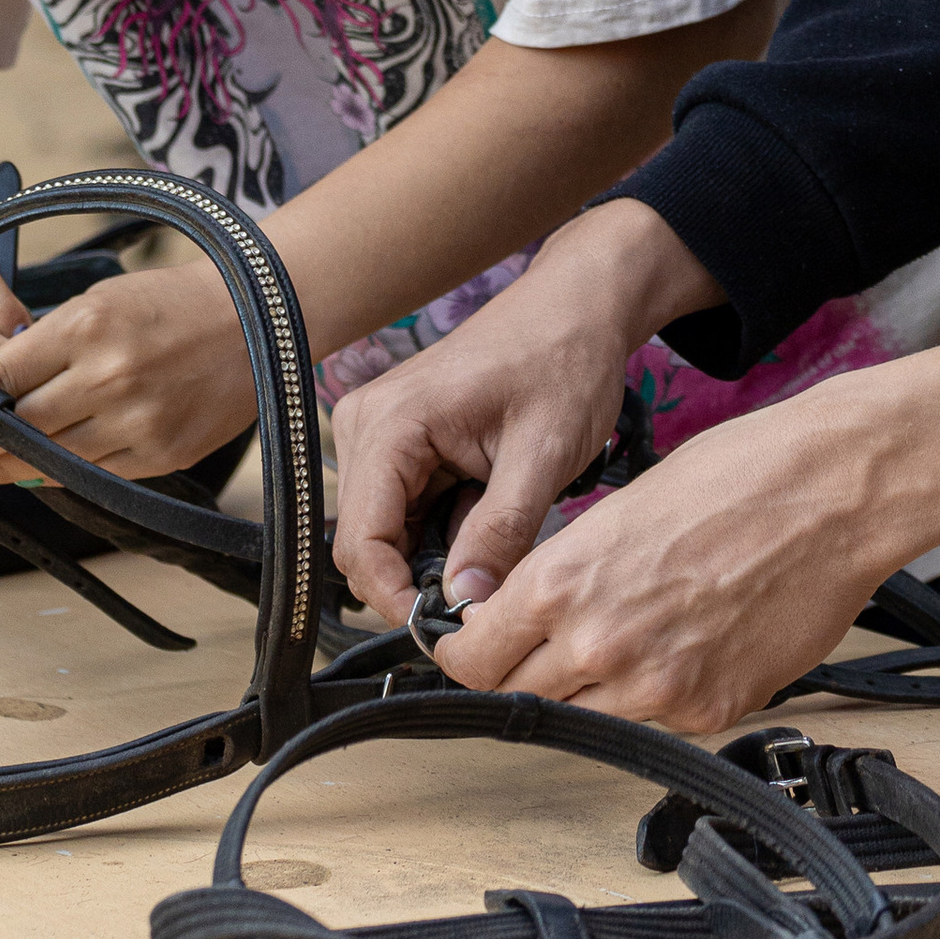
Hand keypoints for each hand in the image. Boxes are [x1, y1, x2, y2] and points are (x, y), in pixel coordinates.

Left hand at [0, 264, 258, 484]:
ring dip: (5, 466)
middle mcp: (109, 376)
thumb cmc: (171, 302)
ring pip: (48, 459)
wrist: (260, 317)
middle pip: (15, 426)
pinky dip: (58, 474)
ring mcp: (137, 420)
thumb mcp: (101, 299)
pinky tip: (34, 470)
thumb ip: (47, 343)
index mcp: (87, 325)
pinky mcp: (161, 454)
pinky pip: (92, 475)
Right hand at [329, 200, 706, 620]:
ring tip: (496, 540)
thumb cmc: (564, 363)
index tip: (446, 631)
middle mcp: (368, 424)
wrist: (578, 307)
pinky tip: (486, 513)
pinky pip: (403, 510)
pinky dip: (441, 530)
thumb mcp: (543, 455)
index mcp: (392, 423)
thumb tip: (464, 604)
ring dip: (432, 555)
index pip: (361, 540)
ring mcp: (379, 431)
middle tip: (482, 595)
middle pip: (364, 541)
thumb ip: (500, 532)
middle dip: (416, 580)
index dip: (395, 596)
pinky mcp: (399, 441)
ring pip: (384, 532)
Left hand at [427, 380, 898, 731]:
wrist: (834, 494)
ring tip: (636, 630)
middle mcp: (600, 645)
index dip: (464, 653)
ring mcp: (657, 688)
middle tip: (548, 644)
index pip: (471, 658)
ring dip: (594, 686)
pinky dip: (660, 693)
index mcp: (565, 582)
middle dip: (523, 671)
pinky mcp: (710, 712)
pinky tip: (690, 640)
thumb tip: (532, 616)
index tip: (471, 646)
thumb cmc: (740, 476)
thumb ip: (568, 573)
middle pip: (520, 695)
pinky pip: (657, 721)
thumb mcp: (621, 507)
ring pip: (588, 714)